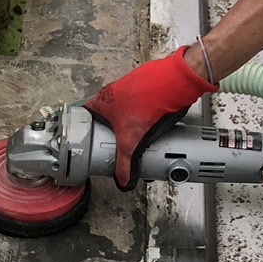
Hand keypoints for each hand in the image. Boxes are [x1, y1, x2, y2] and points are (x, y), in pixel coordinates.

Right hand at [84, 45, 218, 189]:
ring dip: (130, 121)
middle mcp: (115, 90)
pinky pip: (143, 103)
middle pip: (107, 113)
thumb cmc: (150, 99)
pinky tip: (153, 123)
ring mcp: (132, 85)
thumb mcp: (132, 141)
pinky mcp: (149, 85)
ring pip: (126, 108)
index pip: (85, 114)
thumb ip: (126, 164)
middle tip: (114, 141)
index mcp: (103, 101)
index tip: (87, 136)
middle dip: (112, 128)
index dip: (85, 127)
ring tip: (136, 135)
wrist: (177, 82)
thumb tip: (123, 179)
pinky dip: (145, 113)